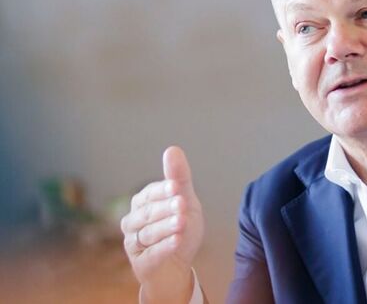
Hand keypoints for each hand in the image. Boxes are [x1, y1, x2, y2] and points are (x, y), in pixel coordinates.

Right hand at [121, 146, 204, 302]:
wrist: (177, 265)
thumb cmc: (180, 228)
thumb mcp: (185, 201)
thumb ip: (179, 178)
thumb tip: (172, 149)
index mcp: (142, 203)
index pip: (150, 194)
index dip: (163, 190)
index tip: (177, 186)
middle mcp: (133, 222)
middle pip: (149, 213)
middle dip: (166, 209)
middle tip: (182, 204)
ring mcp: (134, 243)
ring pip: (149, 233)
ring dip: (166, 227)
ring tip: (181, 223)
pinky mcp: (141, 263)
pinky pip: (152, 254)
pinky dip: (165, 247)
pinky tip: (177, 241)